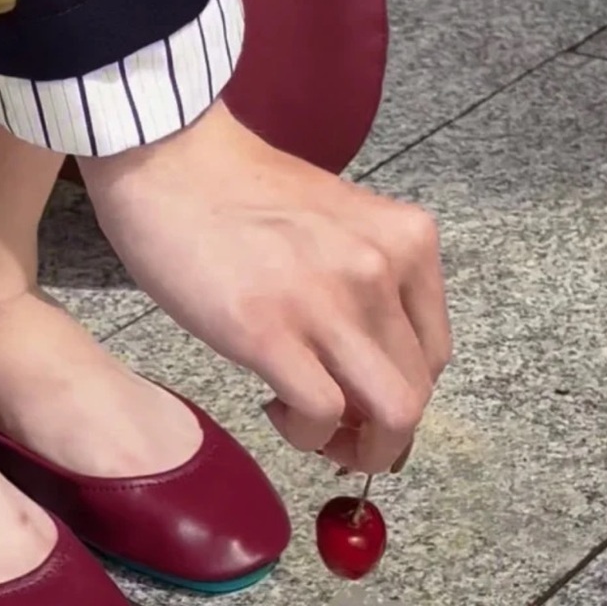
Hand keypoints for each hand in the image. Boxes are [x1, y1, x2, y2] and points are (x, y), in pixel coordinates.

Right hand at [80, 102, 451, 473]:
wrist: (171, 159)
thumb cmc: (243, 195)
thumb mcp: (338, 225)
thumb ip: (368, 286)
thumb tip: (367, 366)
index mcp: (407, 242)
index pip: (435, 357)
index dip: (401, 401)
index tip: (361, 410)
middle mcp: (382, 270)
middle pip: (416, 395)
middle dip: (381, 439)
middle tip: (336, 437)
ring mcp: (330, 301)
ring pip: (390, 416)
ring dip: (350, 445)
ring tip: (305, 425)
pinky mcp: (270, 330)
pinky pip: (322, 414)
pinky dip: (305, 433)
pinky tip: (273, 406)